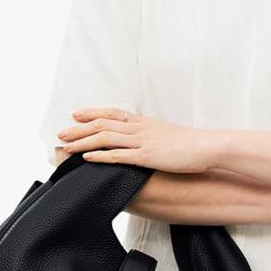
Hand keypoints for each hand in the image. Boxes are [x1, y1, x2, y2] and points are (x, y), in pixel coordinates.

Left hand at [57, 107, 217, 172]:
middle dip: (79, 128)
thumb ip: (154, 136)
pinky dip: (100, 156)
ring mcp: (142, 142)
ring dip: (83, 141)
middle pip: (102, 124)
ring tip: (66, 146)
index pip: (113, 113)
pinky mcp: (146, 157)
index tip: (76, 114)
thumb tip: (147, 142)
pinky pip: (118, 155)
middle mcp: (140, 129)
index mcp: (145, 122)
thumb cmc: (192, 144)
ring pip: (105, 138)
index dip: (93, 113)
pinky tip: (87, 158)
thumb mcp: (169, 135)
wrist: (209, 147)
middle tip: (61, 132)